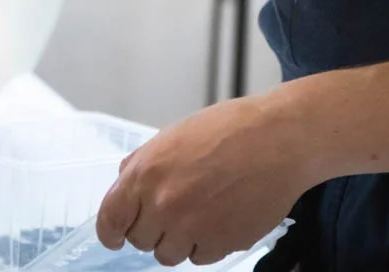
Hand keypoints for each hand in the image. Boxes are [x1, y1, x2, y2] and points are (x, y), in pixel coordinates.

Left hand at [96, 93, 311, 266]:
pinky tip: (220, 218)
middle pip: (140, 241)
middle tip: (173, 210)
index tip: (115, 237)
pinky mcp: (221, 244)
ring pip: (169, 255)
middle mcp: (164, 205)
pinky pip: (200, 258)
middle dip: (152, 229)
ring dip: (179, 240)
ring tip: (201, 211)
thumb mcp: (173, 135)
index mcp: (146, 173)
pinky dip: (206, 244)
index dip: (110, 232)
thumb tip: (125, 184)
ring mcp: (192, 227)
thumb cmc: (230, 129)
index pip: (110, 220)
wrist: (278, 139)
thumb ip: (143, 163)